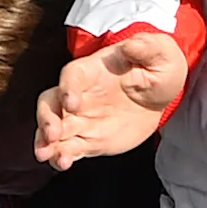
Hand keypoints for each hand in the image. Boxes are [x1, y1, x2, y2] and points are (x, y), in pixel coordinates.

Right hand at [35, 31, 189, 168]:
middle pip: (50, 103)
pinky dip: (61, 156)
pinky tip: (62, 163)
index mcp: (93, 70)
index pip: (71, 75)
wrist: (160, 95)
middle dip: (46, 118)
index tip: (71, 103)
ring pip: (52, 129)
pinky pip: (68, 148)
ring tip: (46, 154)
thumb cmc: (156, 66)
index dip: (67, 88)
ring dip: (45, 141)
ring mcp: (80, 118)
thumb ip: (148, 47)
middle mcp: (79, 94)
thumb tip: (135, 44)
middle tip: (53, 134)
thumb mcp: (160, 53)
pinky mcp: (87, 139)